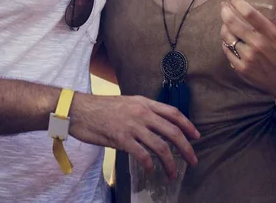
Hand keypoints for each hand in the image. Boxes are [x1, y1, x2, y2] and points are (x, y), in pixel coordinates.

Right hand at [70, 94, 198, 178]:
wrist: (79, 110)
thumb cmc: (100, 108)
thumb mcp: (126, 103)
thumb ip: (142, 112)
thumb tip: (155, 126)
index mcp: (144, 102)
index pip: (172, 112)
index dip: (187, 125)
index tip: (196, 136)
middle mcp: (142, 112)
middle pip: (172, 131)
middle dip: (186, 147)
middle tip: (193, 160)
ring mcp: (132, 125)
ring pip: (160, 146)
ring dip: (170, 162)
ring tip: (173, 173)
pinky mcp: (121, 138)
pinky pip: (142, 154)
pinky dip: (149, 164)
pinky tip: (151, 169)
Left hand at [220, 0, 275, 106]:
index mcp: (270, 34)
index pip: (250, 14)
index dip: (238, 3)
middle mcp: (258, 45)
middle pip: (233, 23)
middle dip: (225, 11)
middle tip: (223, 6)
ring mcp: (249, 58)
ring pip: (228, 37)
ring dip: (223, 27)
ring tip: (225, 21)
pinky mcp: (242, 69)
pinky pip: (227, 51)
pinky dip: (225, 43)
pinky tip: (227, 38)